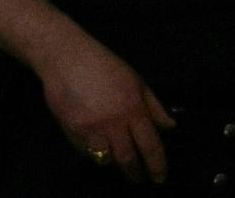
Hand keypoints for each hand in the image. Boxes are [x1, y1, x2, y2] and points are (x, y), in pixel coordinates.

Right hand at [38, 33, 174, 183]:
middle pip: (128, 159)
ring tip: (116, 159)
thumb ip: (153, 106)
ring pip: (107, 160)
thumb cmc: (104, 65)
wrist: (65, 57)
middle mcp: (114, 123)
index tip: (159, 178)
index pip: (151, 146)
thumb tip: (170, 127)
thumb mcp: (135, 80)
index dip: (157, 166)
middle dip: (135, 173)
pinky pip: (86, 151)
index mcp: (133, 109)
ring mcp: (92, 129)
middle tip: (138, 178)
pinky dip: (94, 152)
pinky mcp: (72, 131)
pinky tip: (96, 145)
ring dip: (114, 162)